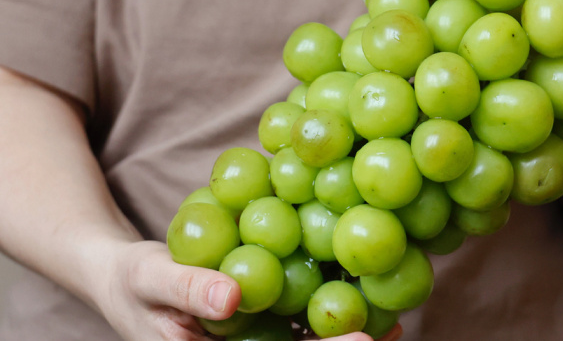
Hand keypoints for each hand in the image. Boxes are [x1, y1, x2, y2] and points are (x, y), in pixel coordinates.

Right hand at [94, 240, 402, 340]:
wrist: (122, 276)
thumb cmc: (129, 279)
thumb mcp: (149, 277)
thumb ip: (185, 287)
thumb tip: (231, 296)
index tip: (356, 339)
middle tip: (384, 332)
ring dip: (340, 335)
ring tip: (391, 323)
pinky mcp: (259, 323)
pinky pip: (295, 321)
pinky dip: (325, 310)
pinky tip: (360, 297)